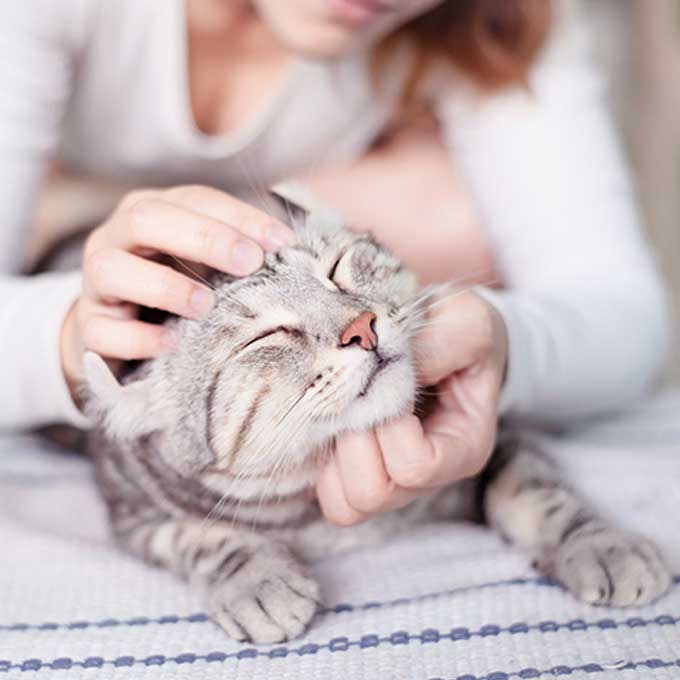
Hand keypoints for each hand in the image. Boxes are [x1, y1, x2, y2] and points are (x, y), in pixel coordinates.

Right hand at [60, 185, 293, 396]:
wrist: (117, 330)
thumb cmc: (171, 285)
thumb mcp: (202, 261)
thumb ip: (235, 252)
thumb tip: (290, 253)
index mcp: (150, 211)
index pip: (195, 199)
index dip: (240, 217)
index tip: (282, 242)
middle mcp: (116, 237)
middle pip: (148, 219)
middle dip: (204, 237)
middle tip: (249, 262)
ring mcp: (96, 282)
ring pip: (114, 269)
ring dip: (166, 286)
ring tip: (206, 305)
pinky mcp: (89, 326)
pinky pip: (103, 331)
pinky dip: (140, 339)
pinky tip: (172, 345)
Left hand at [316, 290, 507, 525]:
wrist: (441, 332)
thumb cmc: (458, 331)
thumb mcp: (467, 322)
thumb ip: (442, 340)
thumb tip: (389, 365)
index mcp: (464, 448)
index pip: (414, 465)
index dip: (389, 422)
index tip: (389, 377)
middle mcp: (428, 479)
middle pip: (373, 493)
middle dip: (354, 437)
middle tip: (358, 391)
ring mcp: (391, 483)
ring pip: (344, 505)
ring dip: (334, 452)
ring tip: (344, 406)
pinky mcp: (357, 476)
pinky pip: (328, 497)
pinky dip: (320, 461)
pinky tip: (333, 419)